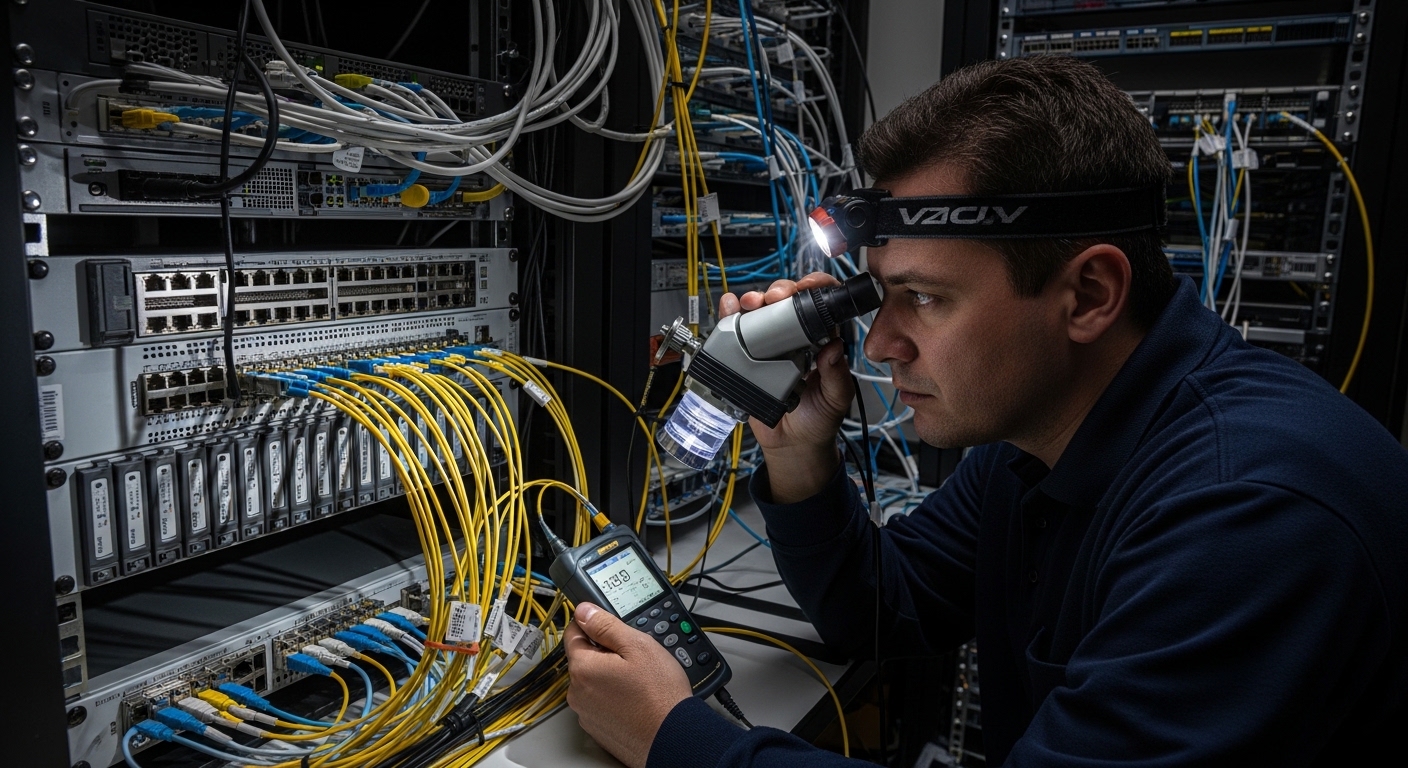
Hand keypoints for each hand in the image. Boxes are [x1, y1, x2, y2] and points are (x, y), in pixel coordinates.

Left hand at [565, 603, 691, 767]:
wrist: (673, 738)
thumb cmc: (659, 695)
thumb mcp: (638, 646)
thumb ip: (606, 625)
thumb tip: (584, 611)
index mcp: (583, 668)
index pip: (573, 632)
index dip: (592, 623)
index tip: (607, 624)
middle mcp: (577, 693)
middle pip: (584, 659)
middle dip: (604, 653)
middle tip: (634, 658)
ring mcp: (586, 714)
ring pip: (593, 681)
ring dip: (609, 676)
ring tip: (638, 681)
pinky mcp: (597, 729)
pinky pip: (599, 703)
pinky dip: (613, 697)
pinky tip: (635, 698)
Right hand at [719, 273, 851, 502]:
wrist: (792, 445)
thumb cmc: (819, 420)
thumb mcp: (836, 399)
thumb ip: (837, 376)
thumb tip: (834, 347)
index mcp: (822, 340)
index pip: (822, 303)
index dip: (815, 288)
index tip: (805, 289)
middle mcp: (795, 337)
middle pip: (787, 301)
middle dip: (780, 290)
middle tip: (774, 298)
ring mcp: (769, 345)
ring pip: (761, 310)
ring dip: (754, 298)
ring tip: (751, 302)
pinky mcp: (746, 356)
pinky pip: (737, 330)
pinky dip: (730, 313)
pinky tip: (729, 307)